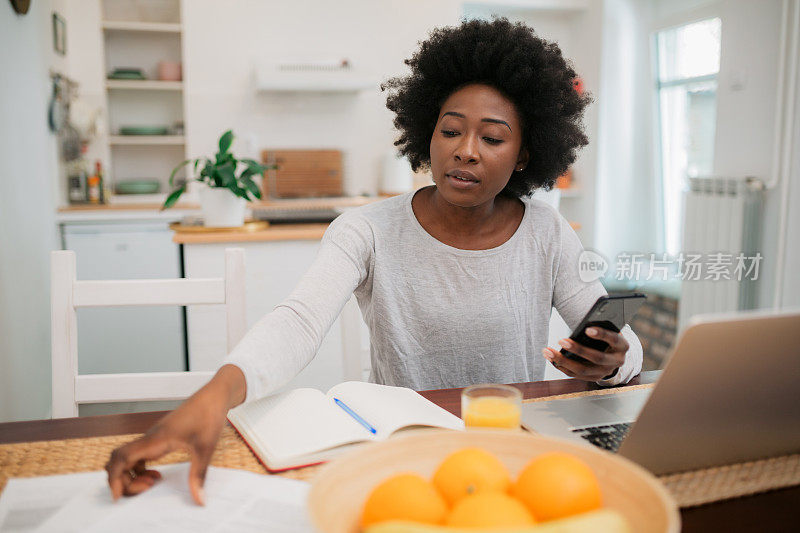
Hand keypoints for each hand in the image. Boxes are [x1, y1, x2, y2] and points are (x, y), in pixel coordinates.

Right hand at [105, 365, 245, 504]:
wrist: (214, 396)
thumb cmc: (208, 416)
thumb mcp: (205, 448)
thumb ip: (199, 475)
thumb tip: (199, 500)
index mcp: (156, 439)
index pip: (122, 457)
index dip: (114, 477)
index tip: (118, 495)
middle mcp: (150, 437)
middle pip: (120, 460)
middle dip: (124, 480)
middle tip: (145, 490)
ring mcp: (153, 437)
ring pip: (128, 458)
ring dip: (132, 475)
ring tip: (153, 483)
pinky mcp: (159, 438)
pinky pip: (139, 456)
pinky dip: (141, 469)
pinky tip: (157, 475)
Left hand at [541, 327, 628, 381]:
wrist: (614, 353)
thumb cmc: (608, 336)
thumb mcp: (609, 329)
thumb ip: (600, 326)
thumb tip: (581, 324)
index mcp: (622, 346)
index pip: (614, 339)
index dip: (602, 335)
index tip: (587, 329)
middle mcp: (616, 361)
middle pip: (596, 358)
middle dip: (578, 349)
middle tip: (561, 340)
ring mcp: (604, 372)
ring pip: (582, 370)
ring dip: (563, 360)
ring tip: (548, 351)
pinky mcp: (593, 378)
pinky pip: (575, 374)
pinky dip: (561, 366)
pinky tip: (550, 358)